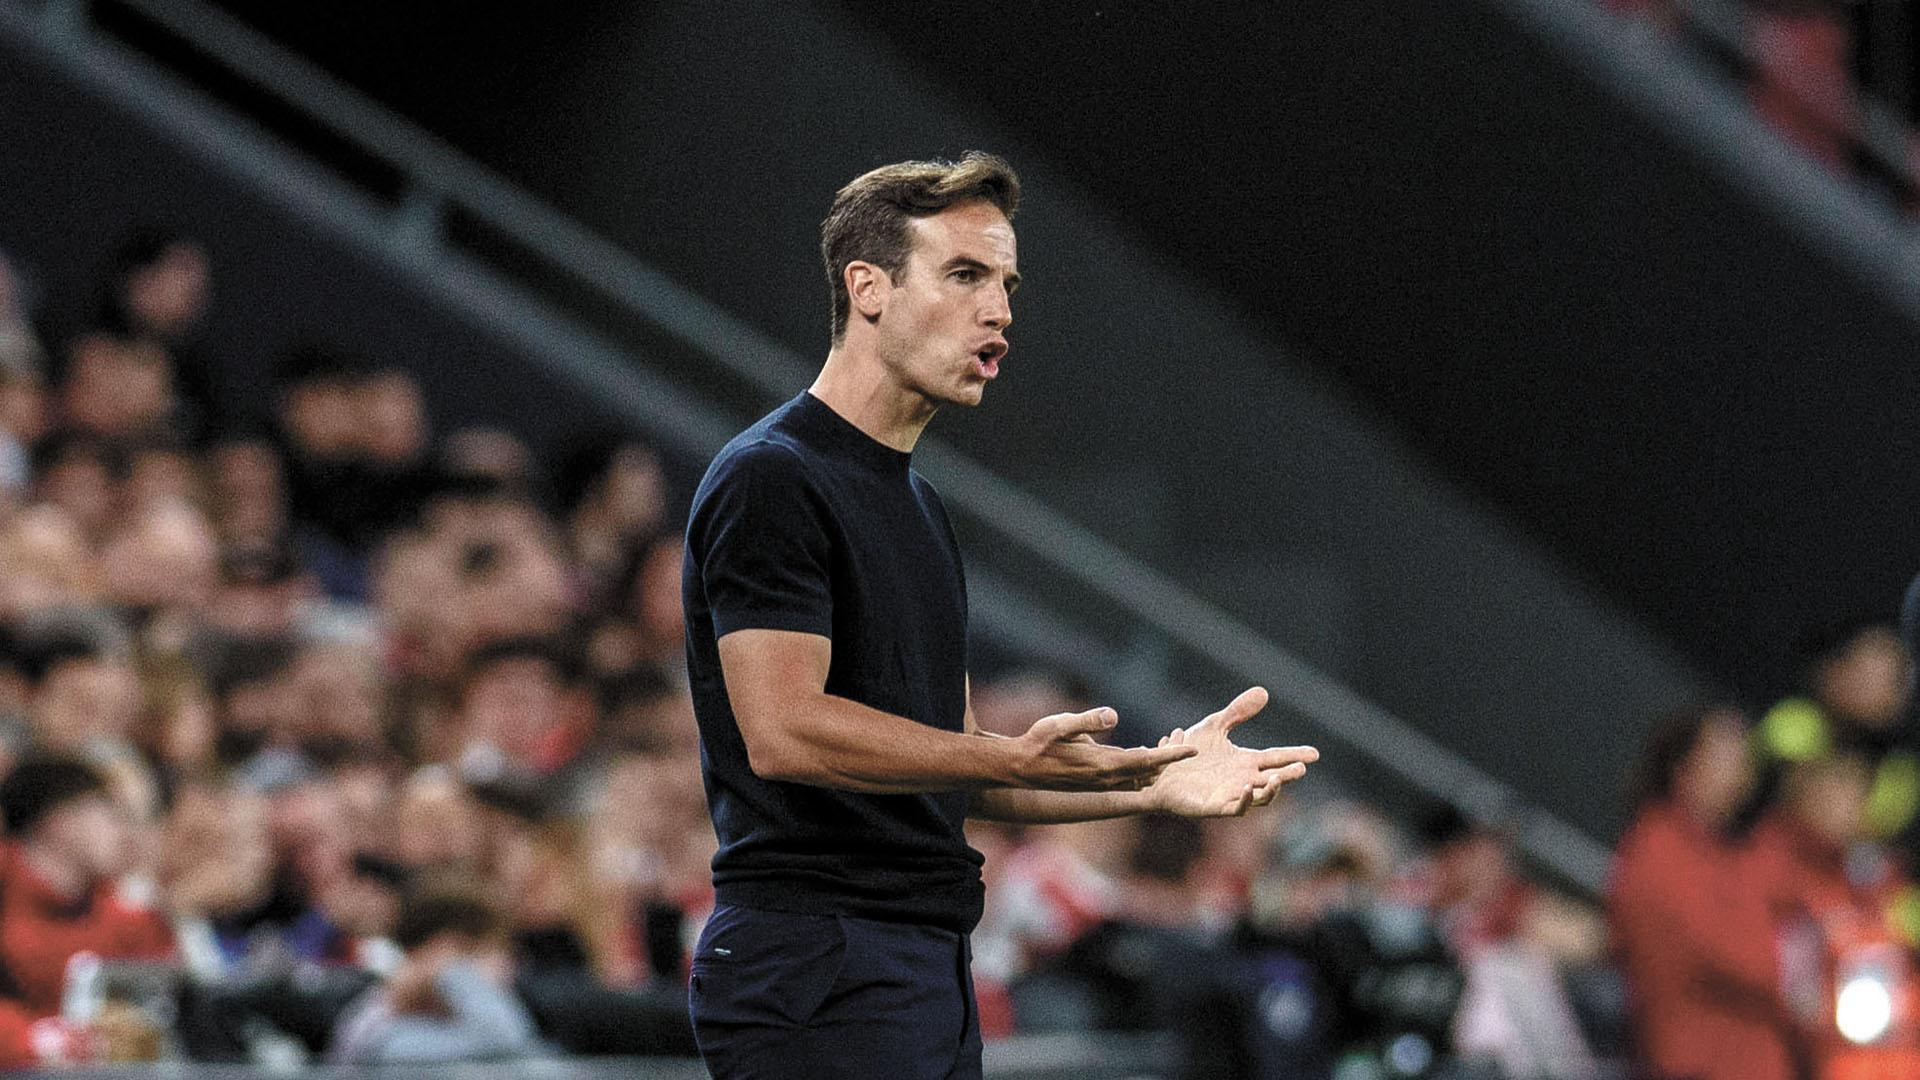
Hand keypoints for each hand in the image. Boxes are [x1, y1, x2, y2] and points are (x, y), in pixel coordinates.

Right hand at [1008, 707, 1196, 791]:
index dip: (1170, 756)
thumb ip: (1087, 720)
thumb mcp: (1060, 724)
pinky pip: (1127, 778)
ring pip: (1138, 777)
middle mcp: (1105, 778)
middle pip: (1147, 771)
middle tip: (1187, 745)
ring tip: (1171, 747)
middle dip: (1168, 759)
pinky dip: (1141, 769)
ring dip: (1155, 765)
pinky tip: (1145, 758)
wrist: (1019, 767)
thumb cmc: (1038, 742)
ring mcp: (1100, 783)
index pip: (1145, 760)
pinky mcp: (1095, 782)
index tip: (1192, 750)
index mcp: (1102, 764)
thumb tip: (1113, 715)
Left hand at [1148, 687, 1317, 815]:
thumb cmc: (1188, 752)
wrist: (1159, 771)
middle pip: (1273, 779)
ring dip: (1270, 790)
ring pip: (1259, 798)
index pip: (1276, 758)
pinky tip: (1249, 788)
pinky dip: (1245, 801)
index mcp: (1246, 762)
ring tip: (1276, 777)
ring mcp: (1230, 795)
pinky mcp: (1214, 807)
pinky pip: (1235, 808)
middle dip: (1288, 775)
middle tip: (1301, 767)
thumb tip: (1264, 692)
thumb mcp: (1214, 726)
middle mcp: (1243, 780)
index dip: (1295, 755)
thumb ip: (1237, 711)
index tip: (1315, 753)